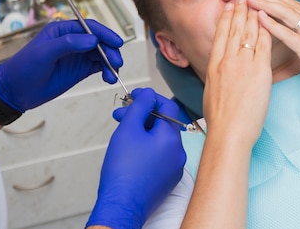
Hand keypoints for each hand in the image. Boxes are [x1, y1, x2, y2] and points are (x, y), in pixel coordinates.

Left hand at [0, 19, 122, 111]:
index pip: (90, 27)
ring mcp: (77, 56)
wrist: (15, 91)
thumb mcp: (44, 53)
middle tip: (116, 63)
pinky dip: (106, 71)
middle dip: (110, 50)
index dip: (105, 34)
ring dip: (110, 63)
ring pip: (101, 55)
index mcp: (63, 30)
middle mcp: (73, 41)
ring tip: (111, 75)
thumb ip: (68, 44)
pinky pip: (98, 67)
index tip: (116, 43)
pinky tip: (108, 78)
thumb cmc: (24, 67)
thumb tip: (93, 40)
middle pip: (99, 41)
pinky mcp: (79, 70)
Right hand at [87, 87, 185, 228]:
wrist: (121, 205)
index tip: (134, 96)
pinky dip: (146, 147)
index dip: (149, 98)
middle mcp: (178, 153)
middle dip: (142, 115)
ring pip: (160, 140)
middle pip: (163, 123)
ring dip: (143, 131)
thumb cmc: (123, 171)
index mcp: (172, 138)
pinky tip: (130, 150)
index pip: (167, 106)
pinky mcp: (167, 179)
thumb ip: (140, 106)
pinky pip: (159, 155)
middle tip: (122, 113)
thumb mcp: (128, 129)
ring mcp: (174, 168)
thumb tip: (149, 94)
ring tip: (122, 132)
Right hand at [204, 0, 271, 142]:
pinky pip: (263, 46)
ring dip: (253, 16)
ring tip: (257, 3)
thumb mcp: (211, 90)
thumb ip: (217, 75)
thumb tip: (220, 71)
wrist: (228, 131)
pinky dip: (265, 32)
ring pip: (249, 34)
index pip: (221, 35)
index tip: (229, 7)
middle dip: (240, 11)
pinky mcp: (259, 72)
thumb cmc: (220, 118)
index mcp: (214, 65)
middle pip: (234, 29)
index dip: (226, 18)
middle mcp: (227, 61)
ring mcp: (243, 65)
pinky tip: (269, 23)